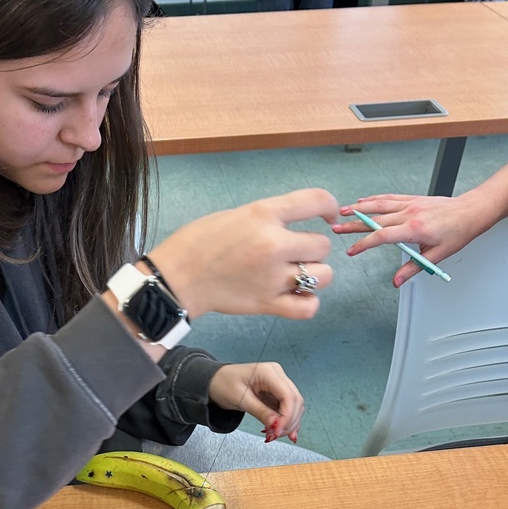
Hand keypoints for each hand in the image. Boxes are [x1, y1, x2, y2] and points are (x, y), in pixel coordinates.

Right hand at [146, 188, 338, 318]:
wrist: (177, 277)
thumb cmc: (200, 242)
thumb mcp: (237, 214)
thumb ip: (269, 218)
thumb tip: (295, 227)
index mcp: (263, 214)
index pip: (316, 201)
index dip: (330, 206)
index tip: (327, 216)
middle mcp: (273, 244)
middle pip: (322, 245)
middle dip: (312, 248)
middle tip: (293, 253)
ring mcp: (272, 277)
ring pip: (323, 276)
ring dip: (315, 275)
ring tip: (296, 275)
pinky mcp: (267, 303)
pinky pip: (308, 307)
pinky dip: (308, 303)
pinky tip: (297, 297)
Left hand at [208, 362, 304, 441]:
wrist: (214, 381)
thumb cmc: (223, 384)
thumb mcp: (241, 400)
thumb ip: (261, 412)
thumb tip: (276, 426)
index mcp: (268, 372)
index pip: (288, 396)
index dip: (287, 416)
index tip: (277, 431)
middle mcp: (277, 375)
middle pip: (295, 401)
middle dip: (288, 422)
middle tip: (274, 435)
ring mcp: (278, 383)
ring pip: (294, 406)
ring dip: (288, 423)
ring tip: (273, 434)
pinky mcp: (275, 392)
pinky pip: (287, 408)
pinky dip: (284, 421)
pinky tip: (279, 431)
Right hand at [332, 193, 487, 286]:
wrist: (472, 211)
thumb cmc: (458, 231)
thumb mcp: (437, 256)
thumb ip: (413, 268)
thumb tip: (396, 281)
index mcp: (415, 229)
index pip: (382, 236)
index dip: (364, 244)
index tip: (352, 251)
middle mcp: (409, 214)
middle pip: (375, 220)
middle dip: (353, 225)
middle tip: (336, 228)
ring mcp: (410, 204)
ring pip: (379, 205)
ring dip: (359, 208)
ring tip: (343, 211)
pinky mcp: (413, 199)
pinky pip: (389, 198)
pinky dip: (374, 199)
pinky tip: (363, 201)